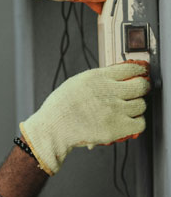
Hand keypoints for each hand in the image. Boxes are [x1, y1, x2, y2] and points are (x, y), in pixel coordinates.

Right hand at [20, 61, 149, 175]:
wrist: (54, 127)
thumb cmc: (60, 107)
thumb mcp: (77, 82)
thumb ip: (98, 79)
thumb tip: (116, 78)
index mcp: (97, 78)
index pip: (130, 69)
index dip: (139, 71)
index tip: (140, 74)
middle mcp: (108, 91)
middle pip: (141, 86)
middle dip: (141, 88)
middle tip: (138, 91)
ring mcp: (114, 110)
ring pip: (141, 105)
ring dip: (136, 107)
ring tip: (128, 109)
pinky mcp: (117, 128)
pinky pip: (140, 123)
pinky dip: (136, 123)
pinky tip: (128, 121)